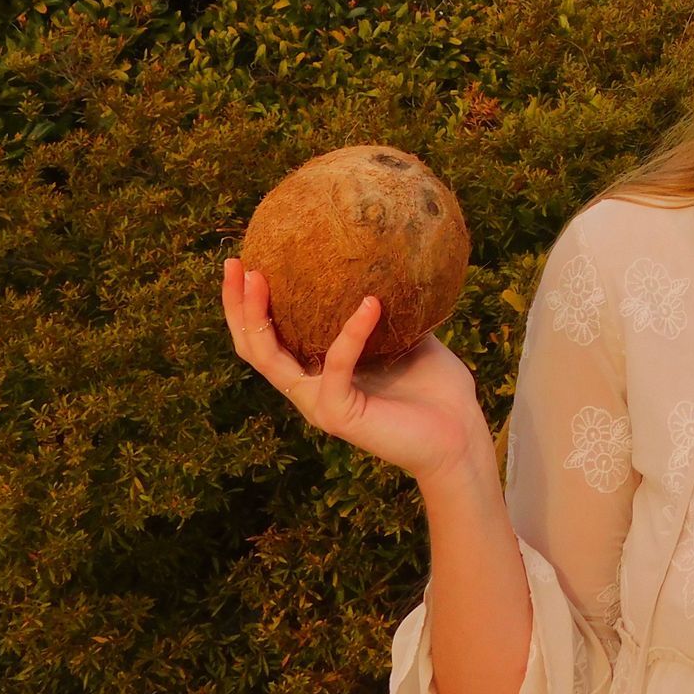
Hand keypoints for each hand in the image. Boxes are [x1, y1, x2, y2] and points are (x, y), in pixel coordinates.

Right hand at [220, 256, 488, 484]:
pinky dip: (352, 332)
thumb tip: (386, 258)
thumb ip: (387, 307)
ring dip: (259, 316)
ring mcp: (319, 403)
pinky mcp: (339, 414)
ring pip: (271, 360)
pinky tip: (371, 303)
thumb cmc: (435, 388)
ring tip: (260, 276)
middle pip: (254, 347)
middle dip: (237, 305)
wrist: (460, 434)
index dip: (247, 303)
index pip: (268, 336)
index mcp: (318, 370)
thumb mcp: (405, 334)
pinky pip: (336, 365)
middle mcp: (309, 388)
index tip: (243, 258)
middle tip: (234, 263)